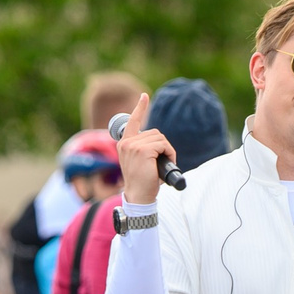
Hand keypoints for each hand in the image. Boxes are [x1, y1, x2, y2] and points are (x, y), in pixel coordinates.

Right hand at [116, 92, 176, 207]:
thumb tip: (159, 142)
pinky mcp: (143, 150)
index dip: (140, 108)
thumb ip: (144, 149)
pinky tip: (164, 164)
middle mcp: (127, 142)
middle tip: (161, 163)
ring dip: (167, 151)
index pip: (132, 121)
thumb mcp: (140, 162)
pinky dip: (169, 153)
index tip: (144, 96)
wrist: (139, 197)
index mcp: (124, 144)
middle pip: (154, 133)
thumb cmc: (143, 183)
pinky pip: (163, 145)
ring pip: (160, 139)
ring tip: (161, 166)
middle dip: (162, 146)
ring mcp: (133, 145)